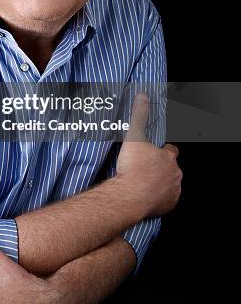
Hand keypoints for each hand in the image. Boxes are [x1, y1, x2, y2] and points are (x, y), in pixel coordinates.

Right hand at [116, 93, 182, 217]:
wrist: (130, 196)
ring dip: (160, 183)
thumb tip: (143, 97)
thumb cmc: (133, 168)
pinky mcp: (168, 206)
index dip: (162, 151)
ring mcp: (173, 191)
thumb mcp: (134, 136)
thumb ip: (139, 116)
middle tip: (144, 168)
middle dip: (160, 168)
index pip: (171, 150)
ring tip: (143, 182)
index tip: (152, 153)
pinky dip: (159, 198)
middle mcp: (175, 173)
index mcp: (168, 157)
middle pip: (171, 168)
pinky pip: (166, 200)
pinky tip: (146, 196)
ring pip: (169, 184)